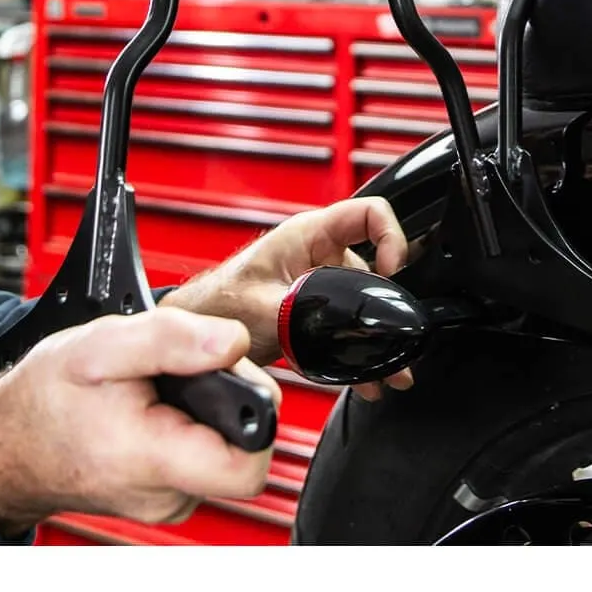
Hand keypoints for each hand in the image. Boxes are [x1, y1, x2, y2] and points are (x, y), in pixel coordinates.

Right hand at [0, 308, 277, 531]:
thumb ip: (172, 339)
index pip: (250, 467)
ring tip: (157, 390)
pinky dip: (185, 429)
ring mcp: (165, 503)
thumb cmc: (44, 398)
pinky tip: (152, 410)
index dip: (255, 414)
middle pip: (241, 451)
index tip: (227, 378)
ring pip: (221, 453)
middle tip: (183, 373)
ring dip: (203, 413)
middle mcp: (165, 496)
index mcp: (152, 461)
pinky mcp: (162, 497)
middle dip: (227, 401)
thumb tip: (233, 342)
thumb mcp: (101, 346)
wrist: (5, 443)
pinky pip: (198, 460)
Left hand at [161, 195, 414, 399]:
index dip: (391, 237)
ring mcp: (320, 282)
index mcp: (309, 235)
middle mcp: (320, 254)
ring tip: (391, 370)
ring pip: (365, 301)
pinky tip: (366, 377)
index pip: (369, 214)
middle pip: (375, 265)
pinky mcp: (316, 310)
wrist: (195, 332)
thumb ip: (304, 311)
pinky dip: (361, 350)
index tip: (393, 272)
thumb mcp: (266, 307)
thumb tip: (340, 323)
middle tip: (396, 338)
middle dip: (390, 303)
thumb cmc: (216, 304)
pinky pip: (349, 324)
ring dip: (378, 336)